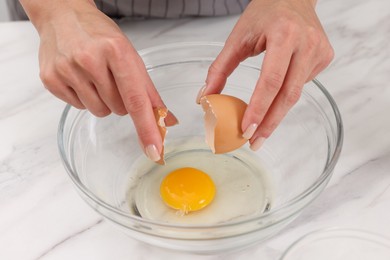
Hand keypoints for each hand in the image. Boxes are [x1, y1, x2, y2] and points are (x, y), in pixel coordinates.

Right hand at [21, 0, 176, 161]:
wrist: (63, 15)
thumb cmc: (101, 36)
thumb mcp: (131, 56)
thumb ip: (150, 92)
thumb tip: (168, 121)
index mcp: (116, 52)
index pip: (136, 100)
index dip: (147, 129)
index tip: (155, 151)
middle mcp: (90, 60)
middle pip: (118, 109)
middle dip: (121, 101)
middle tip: (113, 79)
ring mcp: (67, 70)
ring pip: (99, 112)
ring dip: (103, 102)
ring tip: (96, 78)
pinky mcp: (51, 79)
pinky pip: (79, 107)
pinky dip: (84, 97)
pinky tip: (80, 78)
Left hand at [198, 0, 333, 149]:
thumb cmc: (264, 13)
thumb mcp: (237, 37)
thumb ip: (220, 68)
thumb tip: (205, 98)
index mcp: (284, 34)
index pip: (271, 81)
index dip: (258, 109)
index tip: (247, 130)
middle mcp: (307, 43)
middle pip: (288, 95)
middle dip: (270, 123)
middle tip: (255, 142)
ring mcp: (320, 51)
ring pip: (296, 93)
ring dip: (277, 113)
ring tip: (261, 127)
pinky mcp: (325, 57)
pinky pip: (302, 84)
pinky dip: (286, 93)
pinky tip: (278, 88)